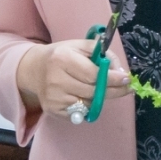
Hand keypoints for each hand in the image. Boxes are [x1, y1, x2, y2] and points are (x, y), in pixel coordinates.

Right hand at [16, 39, 131, 120]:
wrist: (34, 69)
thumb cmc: (62, 55)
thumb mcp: (80, 46)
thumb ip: (102, 53)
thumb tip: (120, 72)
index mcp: (62, 59)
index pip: (93, 74)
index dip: (112, 78)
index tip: (126, 79)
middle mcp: (55, 79)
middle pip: (93, 91)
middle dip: (112, 90)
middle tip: (125, 88)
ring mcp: (53, 97)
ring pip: (88, 104)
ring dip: (98, 98)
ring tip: (97, 88)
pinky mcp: (52, 110)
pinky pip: (80, 113)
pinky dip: (87, 107)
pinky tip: (83, 96)